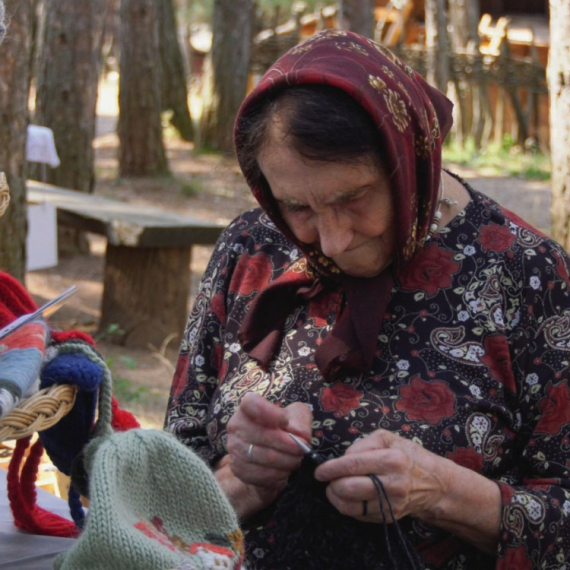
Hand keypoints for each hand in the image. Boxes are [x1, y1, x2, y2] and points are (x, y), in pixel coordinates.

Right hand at [226, 392, 312, 491]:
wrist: (265, 455)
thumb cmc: (282, 429)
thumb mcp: (295, 417)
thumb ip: (300, 420)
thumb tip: (300, 435)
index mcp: (248, 407)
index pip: (251, 403)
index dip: (268, 412)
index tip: (285, 421)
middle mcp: (236, 425)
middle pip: (262, 434)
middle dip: (288, 444)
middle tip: (302, 449)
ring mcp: (235, 448)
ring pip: (264, 456)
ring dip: (286, 460)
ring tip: (296, 459)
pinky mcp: (238, 468)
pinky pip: (261, 474)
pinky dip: (278, 474)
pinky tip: (285, 469)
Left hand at [314, 429, 446, 523]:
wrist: (434, 485)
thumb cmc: (407, 456)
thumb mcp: (387, 438)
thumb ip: (363, 444)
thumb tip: (343, 458)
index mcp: (392, 460)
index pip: (354, 464)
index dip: (332, 468)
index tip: (319, 471)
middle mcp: (393, 484)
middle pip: (349, 488)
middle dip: (332, 484)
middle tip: (327, 478)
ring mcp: (391, 504)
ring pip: (351, 506)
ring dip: (336, 497)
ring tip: (334, 487)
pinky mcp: (388, 518)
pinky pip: (359, 515)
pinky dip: (347, 506)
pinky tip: (347, 496)